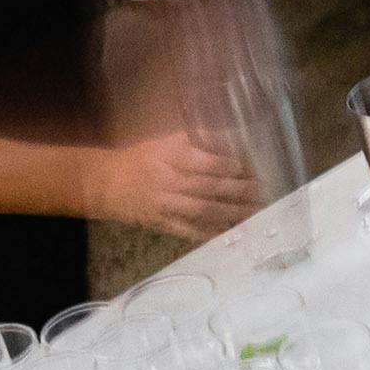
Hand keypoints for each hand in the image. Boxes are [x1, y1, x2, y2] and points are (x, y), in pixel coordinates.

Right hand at [87, 126, 261, 238]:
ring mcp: (166, 206)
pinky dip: (213, 232)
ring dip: (232, 212)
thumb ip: (198, 140)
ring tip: (257, 211)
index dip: (228, 165)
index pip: (203, 162)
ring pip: (203, 211)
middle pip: (208, 187)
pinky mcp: (163, 224)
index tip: (249, 166)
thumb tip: (234, 138)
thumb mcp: (166, 142)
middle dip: (238, 190)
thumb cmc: (142, 158)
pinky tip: (233, 231)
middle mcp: (168, 181)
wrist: (106, 184)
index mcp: (169, 157)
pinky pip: (191, 230)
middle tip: (263, 190)